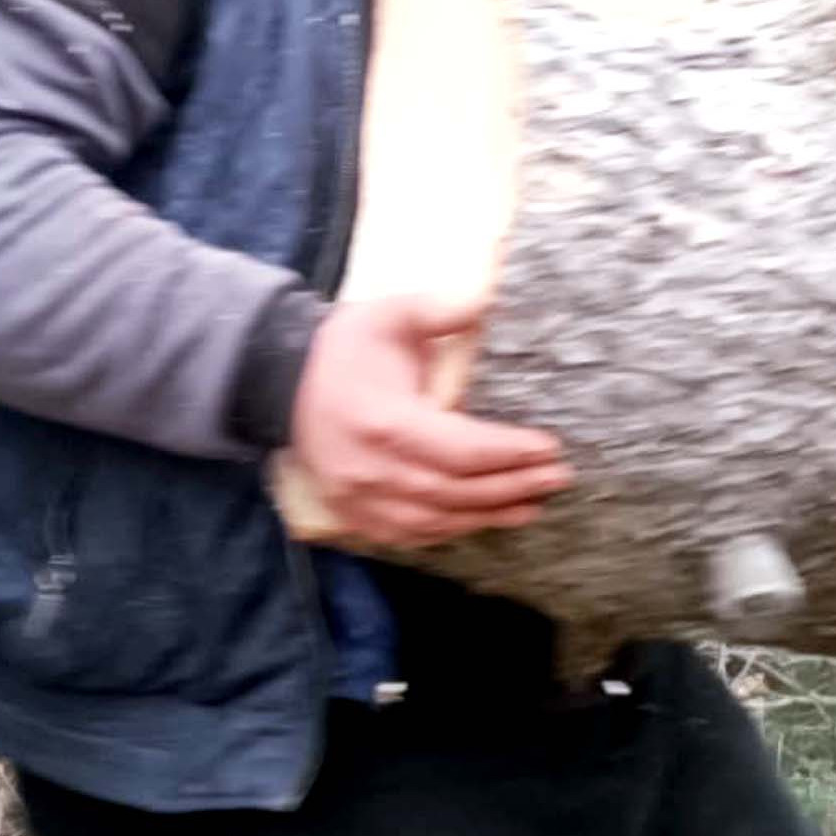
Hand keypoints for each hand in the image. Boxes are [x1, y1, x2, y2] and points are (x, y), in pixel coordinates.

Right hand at [287, 294, 567, 546]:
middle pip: (454, 491)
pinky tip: (481, 522)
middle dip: (511, 486)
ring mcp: (355, 497)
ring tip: (533, 506)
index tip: (551, 447)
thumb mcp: (389, 314)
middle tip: (559, 477)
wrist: (276, 381)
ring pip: (433, 521)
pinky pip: (405, 535)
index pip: (460, 449)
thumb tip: (489, 299)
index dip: (509, 452)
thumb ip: (441, 309)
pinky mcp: (349, 512)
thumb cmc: (341, 347)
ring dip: (487, 516)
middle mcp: (369, 469)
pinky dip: (447, 532)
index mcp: (382, 422)